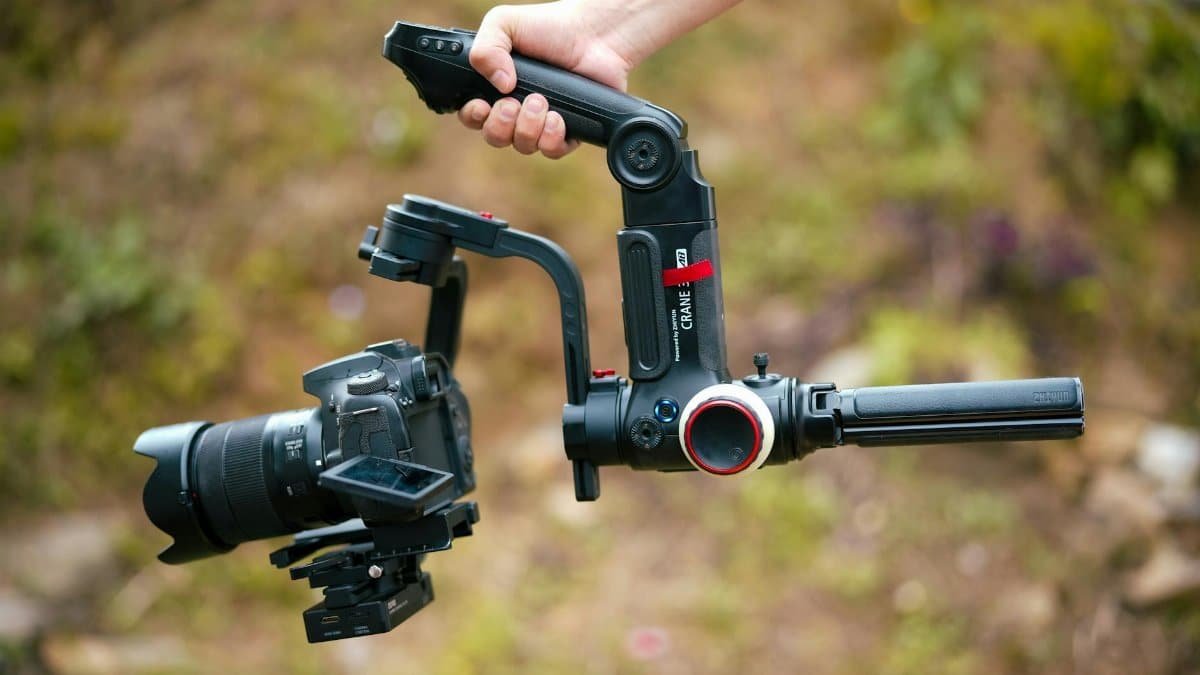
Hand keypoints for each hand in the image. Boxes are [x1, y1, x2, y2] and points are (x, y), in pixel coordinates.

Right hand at [459, 2, 636, 158]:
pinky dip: (550, 138)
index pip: (473, 116)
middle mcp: (517, 110)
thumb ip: (485, 48)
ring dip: (527, 127)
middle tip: (513, 103)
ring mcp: (542, 123)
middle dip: (500, 125)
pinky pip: (552, 151)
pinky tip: (556, 117)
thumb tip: (499, 85)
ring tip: (540, 101)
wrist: (594, 34)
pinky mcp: (568, 131)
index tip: (481, 106)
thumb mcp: (504, 23)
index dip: (473, 117)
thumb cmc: (549, 27)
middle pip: (496, 138)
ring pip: (523, 146)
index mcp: (496, 88)